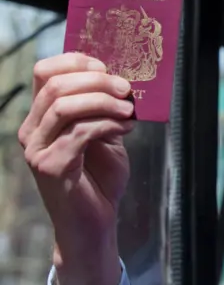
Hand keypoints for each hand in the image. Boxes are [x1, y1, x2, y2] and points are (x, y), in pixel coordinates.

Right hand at [18, 53, 134, 284]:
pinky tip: (125, 129)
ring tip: (129, 110)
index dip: (77, 61)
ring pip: (64, 105)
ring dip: (103, 102)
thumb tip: (121, 81)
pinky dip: (107, 125)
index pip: (45, 72)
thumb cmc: (100, 179)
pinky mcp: (50, 167)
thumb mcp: (105, 135)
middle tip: (127, 88)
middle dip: (97, 80)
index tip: (109, 67)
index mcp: (42, 117)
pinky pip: (80, 133)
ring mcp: (37, 149)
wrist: (95, 223)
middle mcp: (33, 130)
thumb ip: (104, 110)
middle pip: (55, 85)